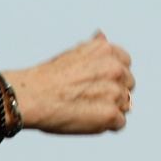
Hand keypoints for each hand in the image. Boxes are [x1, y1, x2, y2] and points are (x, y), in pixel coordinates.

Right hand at [10, 32, 134, 134]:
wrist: (32, 96)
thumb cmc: (47, 77)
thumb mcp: (73, 52)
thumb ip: (94, 47)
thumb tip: (102, 35)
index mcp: (107, 51)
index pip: (125, 63)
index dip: (112, 75)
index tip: (97, 81)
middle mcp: (116, 69)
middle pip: (128, 85)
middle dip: (114, 92)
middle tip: (89, 97)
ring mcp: (115, 92)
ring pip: (125, 105)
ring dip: (110, 108)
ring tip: (85, 109)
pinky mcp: (111, 115)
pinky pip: (119, 123)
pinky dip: (106, 125)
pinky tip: (87, 120)